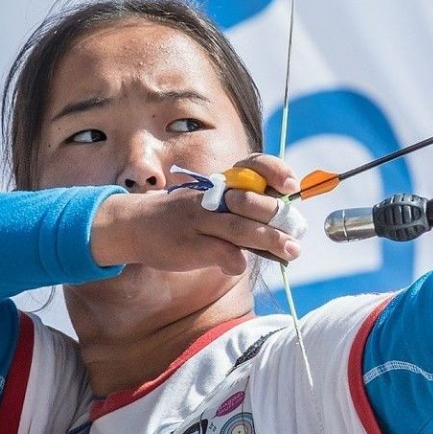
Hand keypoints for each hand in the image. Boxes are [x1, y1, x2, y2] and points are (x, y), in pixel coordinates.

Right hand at [90, 154, 302, 275]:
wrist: (134, 225)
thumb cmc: (182, 219)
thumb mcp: (210, 206)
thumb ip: (242, 215)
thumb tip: (283, 230)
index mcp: (219, 185)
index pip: (252, 166)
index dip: (275, 172)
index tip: (292, 185)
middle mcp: (211, 198)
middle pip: (251, 201)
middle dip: (279, 216)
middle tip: (298, 231)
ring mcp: (199, 220)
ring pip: (240, 228)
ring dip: (269, 240)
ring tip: (291, 251)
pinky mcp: (189, 244)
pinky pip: (220, 252)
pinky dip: (234, 262)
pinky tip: (238, 266)